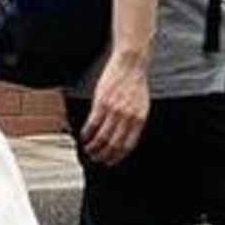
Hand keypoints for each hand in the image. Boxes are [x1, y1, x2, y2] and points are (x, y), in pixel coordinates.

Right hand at [79, 50, 149, 165]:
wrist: (131, 63)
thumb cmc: (135, 82)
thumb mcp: (141, 104)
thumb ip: (134, 121)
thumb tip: (124, 136)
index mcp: (139, 118)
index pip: (128, 145)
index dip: (117, 157)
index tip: (110, 162)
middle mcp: (127, 117)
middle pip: (113, 144)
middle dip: (103, 155)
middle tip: (96, 158)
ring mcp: (114, 110)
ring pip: (102, 137)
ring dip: (93, 147)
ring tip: (88, 149)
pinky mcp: (102, 103)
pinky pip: (92, 125)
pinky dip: (86, 134)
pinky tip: (83, 137)